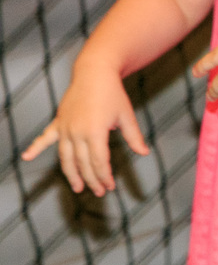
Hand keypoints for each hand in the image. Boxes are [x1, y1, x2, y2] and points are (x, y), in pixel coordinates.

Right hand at [21, 66, 148, 195]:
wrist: (94, 72)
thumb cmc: (113, 94)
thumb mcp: (126, 115)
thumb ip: (134, 136)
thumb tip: (144, 153)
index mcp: (95, 132)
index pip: (98, 162)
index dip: (104, 176)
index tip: (110, 186)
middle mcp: (77, 132)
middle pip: (83, 164)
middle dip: (92, 180)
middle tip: (100, 192)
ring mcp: (65, 128)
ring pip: (66, 157)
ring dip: (71, 174)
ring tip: (77, 188)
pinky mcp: (58, 122)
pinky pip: (46, 137)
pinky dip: (35, 147)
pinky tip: (26, 156)